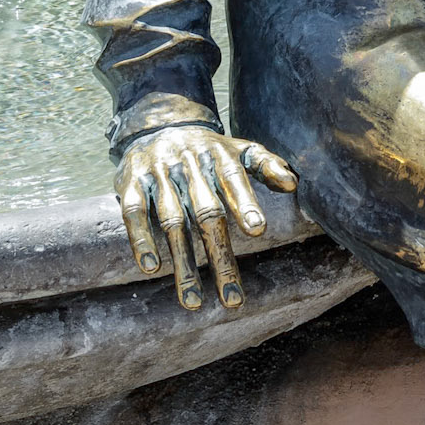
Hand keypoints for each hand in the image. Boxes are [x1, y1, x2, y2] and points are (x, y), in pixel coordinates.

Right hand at [116, 126, 296, 311]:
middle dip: (220, 256)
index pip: (234, 179)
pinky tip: (151, 267)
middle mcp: (189, 165)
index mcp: (219, 156)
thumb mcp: (240, 149)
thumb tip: (293, 184)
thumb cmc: (208, 149)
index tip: (258, 231)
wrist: (159, 123)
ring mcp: (159, 175)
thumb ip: (266, 164)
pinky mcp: (131, 183)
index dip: (246, 204)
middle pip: (206, 212)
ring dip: (183, 262)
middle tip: (232, 297)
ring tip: (194, 301)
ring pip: (172, 222)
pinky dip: (141, 239)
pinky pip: (135, 213)